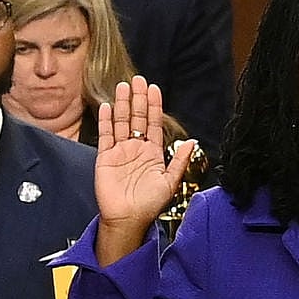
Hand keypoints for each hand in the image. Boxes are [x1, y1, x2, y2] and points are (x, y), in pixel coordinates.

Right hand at [94, 75, 195, 265]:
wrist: (128, 219)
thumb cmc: (150, 204)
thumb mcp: (170, 182)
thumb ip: (179, 161)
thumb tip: (192, 143)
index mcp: (152, 153)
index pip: (154, 124)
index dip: (154, 106)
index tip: (154, 89)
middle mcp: (136, 149)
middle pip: (137, 118)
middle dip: (138, 99)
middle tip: (138, 79)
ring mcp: (120, 152)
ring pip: (122, 122)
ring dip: (123, 104)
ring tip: (124, 86)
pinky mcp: (105, 158)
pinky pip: (106, 135)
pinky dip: (106, 121)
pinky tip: (108, 106)